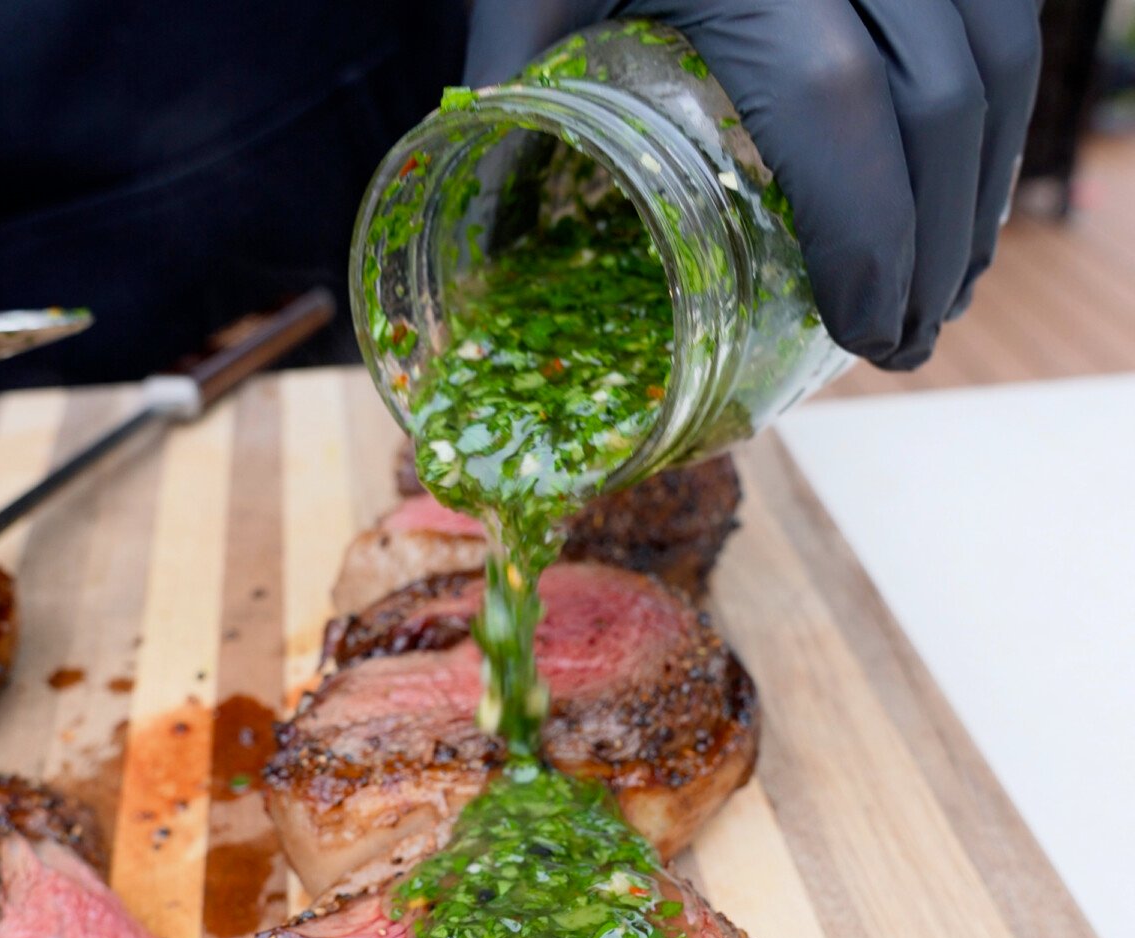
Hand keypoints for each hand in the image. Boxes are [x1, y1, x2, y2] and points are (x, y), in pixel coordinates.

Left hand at [465, 1, 1041, 369]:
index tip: (865, 335)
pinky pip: (1009, 18)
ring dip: (980, 195)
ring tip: (942, 292)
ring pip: (1001, 60)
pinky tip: (963, 196)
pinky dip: (996, 123)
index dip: (868, 242)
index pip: (836, 109)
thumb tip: (490, 243)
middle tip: (902, 344)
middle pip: (943, 104)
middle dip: (934, 247)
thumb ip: (517, 90)